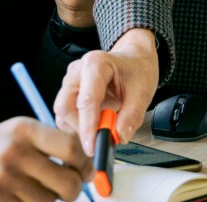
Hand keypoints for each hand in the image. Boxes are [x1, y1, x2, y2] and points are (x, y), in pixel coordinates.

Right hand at [0, 117, 92, 201]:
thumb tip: (88, 165)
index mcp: (24, 129)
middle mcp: (14, 152)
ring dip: (48, 201)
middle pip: (67, 182)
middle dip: (72, 190)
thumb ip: (51, 143)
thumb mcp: (18, 134)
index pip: (72, 147)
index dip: (85, 164)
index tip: (86, 172)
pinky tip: (18, 199)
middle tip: (67, 190)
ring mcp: (2, 179)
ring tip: (32, 192)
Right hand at [55, 28, 158, 152]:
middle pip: (65, 106)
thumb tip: (119, 136)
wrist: (133, 58)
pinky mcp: (69, 90)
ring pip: (63, 112)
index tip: (92, 147)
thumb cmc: (137, 70)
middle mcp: (77, 70)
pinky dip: (79, 122)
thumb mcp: (143, 91)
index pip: (86, 101)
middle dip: (81, 127)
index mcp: (96, 64)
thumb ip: (132, 115)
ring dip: (80, 125)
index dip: (88, 127)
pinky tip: (97, 118)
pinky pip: (66, 113)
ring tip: (104, 121)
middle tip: (102, 135)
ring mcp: (70, 80)